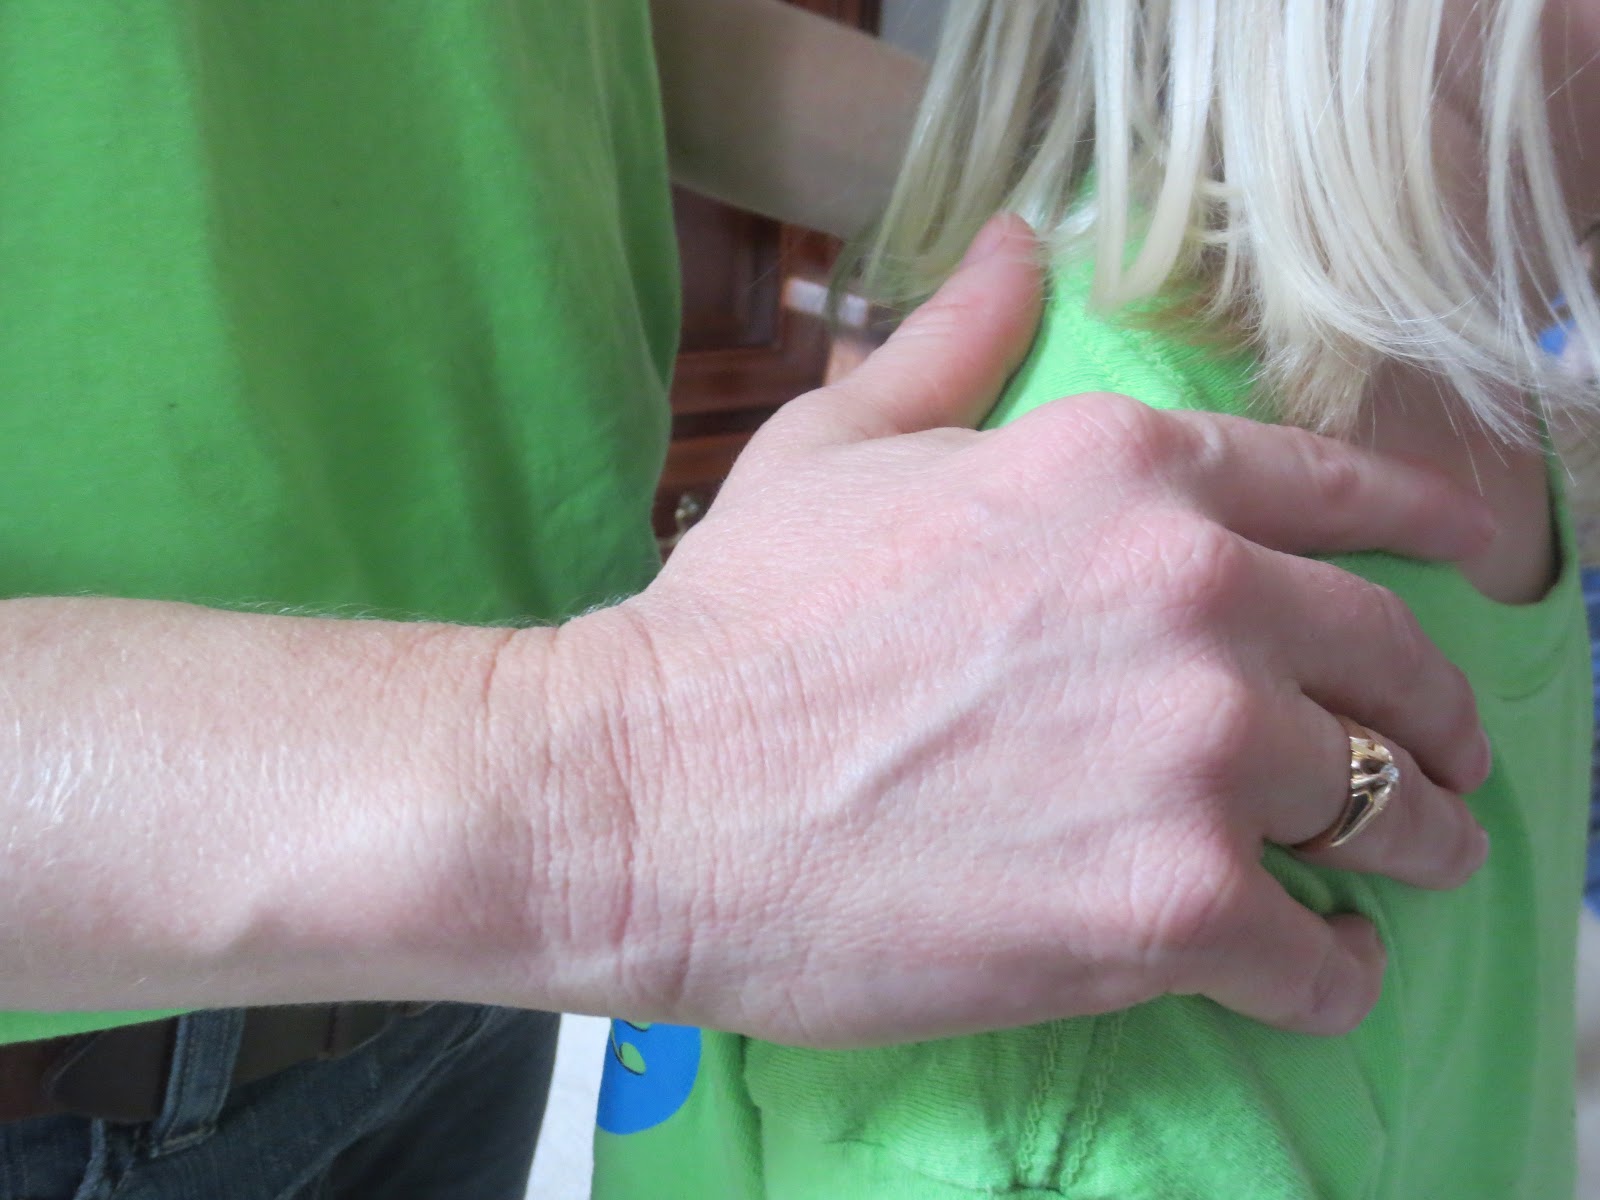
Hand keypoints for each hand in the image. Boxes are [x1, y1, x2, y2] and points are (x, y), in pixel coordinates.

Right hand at [572, 216, 1492, 1046]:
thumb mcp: (841, 448)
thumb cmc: (735, 624)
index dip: (1446, 534)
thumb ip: (956, 344)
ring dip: (1403, 847)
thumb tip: (1017, 249)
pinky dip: (1328, 971)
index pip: (1349, 493)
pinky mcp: (1169, 907)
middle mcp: (1193, 594)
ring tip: (1388, 872)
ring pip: (1384, 812)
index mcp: (1124, 472)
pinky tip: (1308, 966)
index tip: (1490, 572)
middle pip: (1393, 664)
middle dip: (1433, 723)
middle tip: (1433, 769)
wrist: (644, 795)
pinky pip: (1319, 956)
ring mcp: (1194, 754)